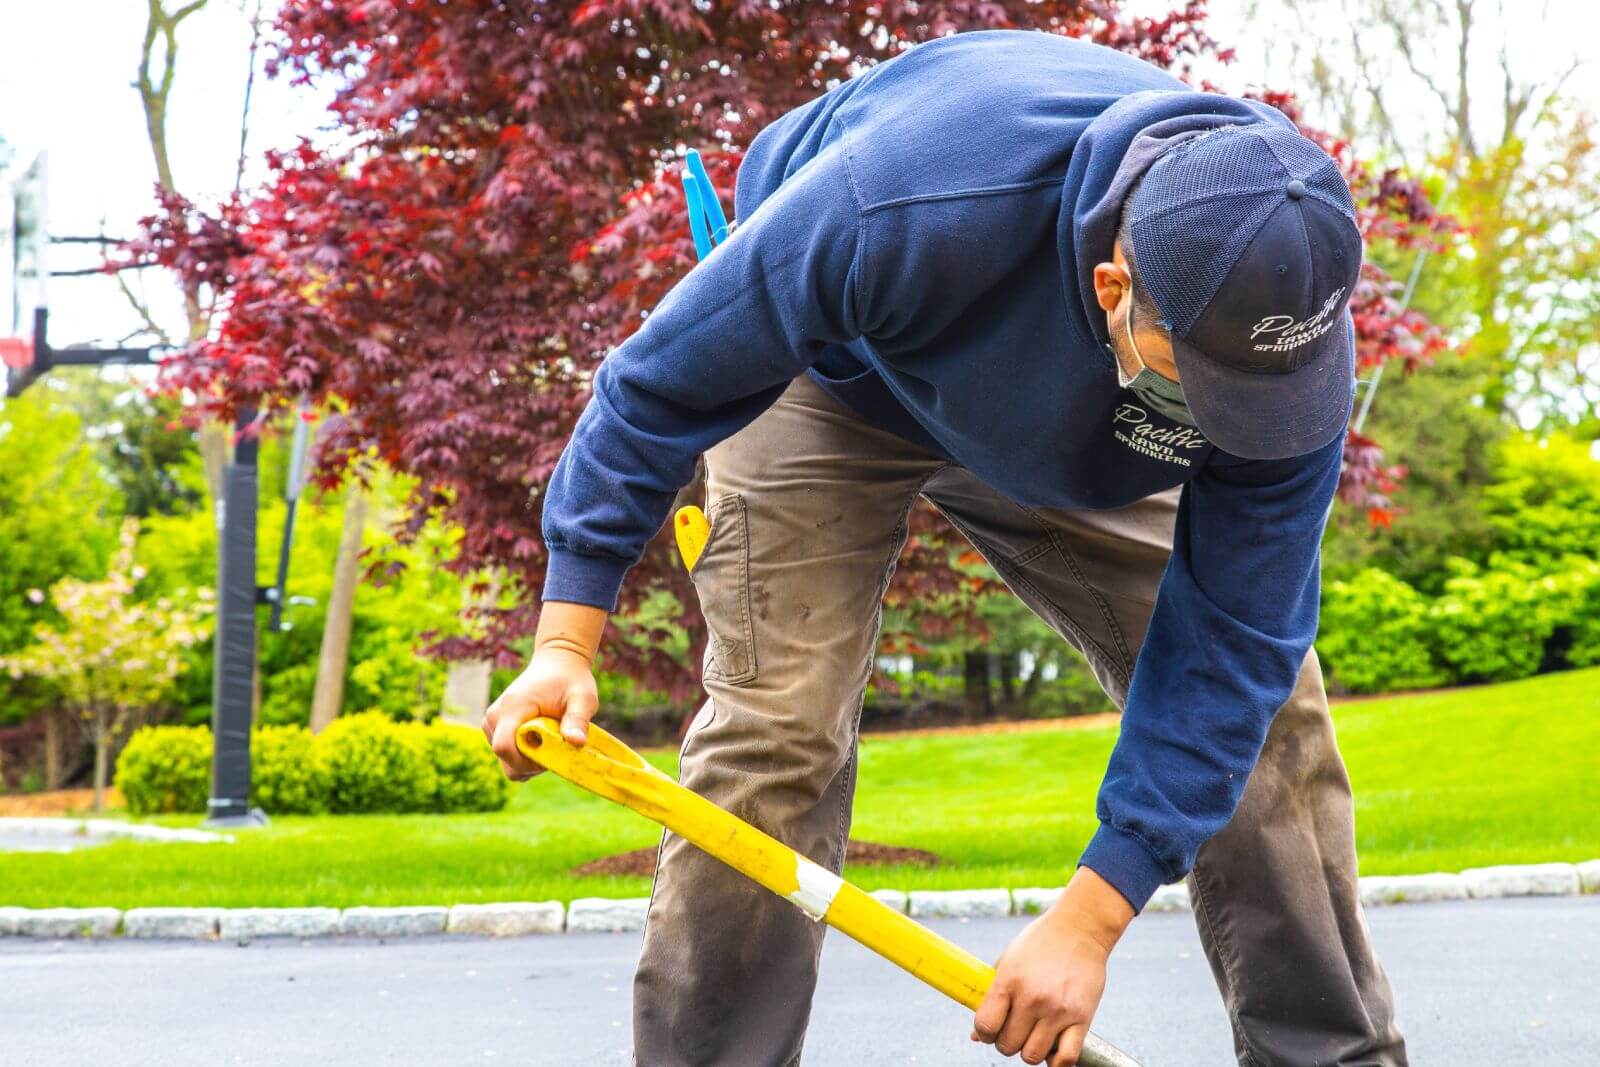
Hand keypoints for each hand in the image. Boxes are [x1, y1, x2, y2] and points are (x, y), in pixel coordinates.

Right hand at [483, 601, 607, 780]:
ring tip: (550, 739)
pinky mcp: (495, 727)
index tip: (551, 755)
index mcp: (513, 708)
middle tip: (555, 748)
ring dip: (529, 760)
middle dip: (531, 764)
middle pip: (504, 758)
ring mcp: (492, 722)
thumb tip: (577, 742)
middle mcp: (495, 716)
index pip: (503, 747)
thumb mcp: (583, 698)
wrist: (558, 662)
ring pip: (506, 760)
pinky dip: (525, 755)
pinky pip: (507, 754)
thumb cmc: (572, 679)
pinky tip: (542, 739)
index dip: (526, 762)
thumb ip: (578, 720)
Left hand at [972, 867, 1133, 1065]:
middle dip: (1006, 1041)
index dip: (984, 1033)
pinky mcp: (1081, 1018)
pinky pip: (1065, 1058)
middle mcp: (1032, 998)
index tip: (990, 1029)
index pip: (985, 1025)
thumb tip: (976, 1035)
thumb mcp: (1008, 960)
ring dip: (1029, 1050)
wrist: (1080, 928)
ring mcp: (1057, 1010)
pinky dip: (1056, 1062)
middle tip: (1014, 1029)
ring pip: (1032, 1055)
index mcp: (1009, 981)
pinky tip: (1052, 1047)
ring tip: (1033, 1035)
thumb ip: (992, 996)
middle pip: (1008, 1044)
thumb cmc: (1040, 942)